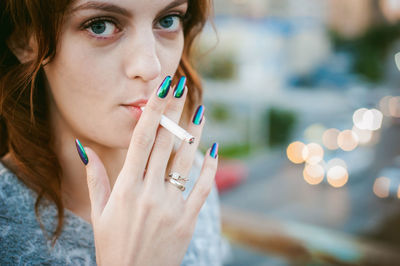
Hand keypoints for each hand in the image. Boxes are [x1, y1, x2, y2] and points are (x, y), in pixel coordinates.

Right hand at [78, 77, 217, 265]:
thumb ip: (95, 179)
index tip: (162, 88)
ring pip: (185, 160)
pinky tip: (214, 149)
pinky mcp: (187, 220)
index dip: (153, 110)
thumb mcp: (98, 213)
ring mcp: (171, 206)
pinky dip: (209, 169)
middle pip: (164, 142)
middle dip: (173, 111)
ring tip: (201, 109)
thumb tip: (84, 147)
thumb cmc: (113, 246)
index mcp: (126, 188)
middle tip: (181, 85)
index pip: (141, 139)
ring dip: (194, 132)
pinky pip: (202, 189)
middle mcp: (149, 193)